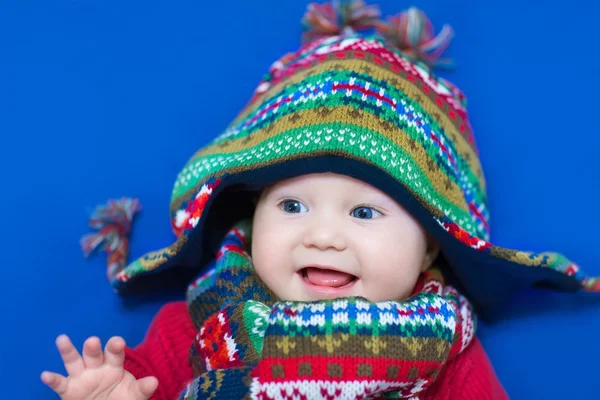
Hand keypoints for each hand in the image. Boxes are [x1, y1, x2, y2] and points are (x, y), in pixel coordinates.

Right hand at [41, 335, 157, 399]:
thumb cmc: (122, 399)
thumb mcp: (133, 396)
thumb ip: (141, 389)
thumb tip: (154, 381)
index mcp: (114, 365)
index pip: (115, 354)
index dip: (115, 347)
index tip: (118, 341)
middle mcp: (96, 367)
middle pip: (94, 354)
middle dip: (93, 348)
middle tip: (93, 341)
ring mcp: (81, 377)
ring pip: (73, 361)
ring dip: (68, 351)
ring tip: (62, 339)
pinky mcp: (68, 390)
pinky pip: (60, 383)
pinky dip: (52, 379)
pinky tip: (45, 374)